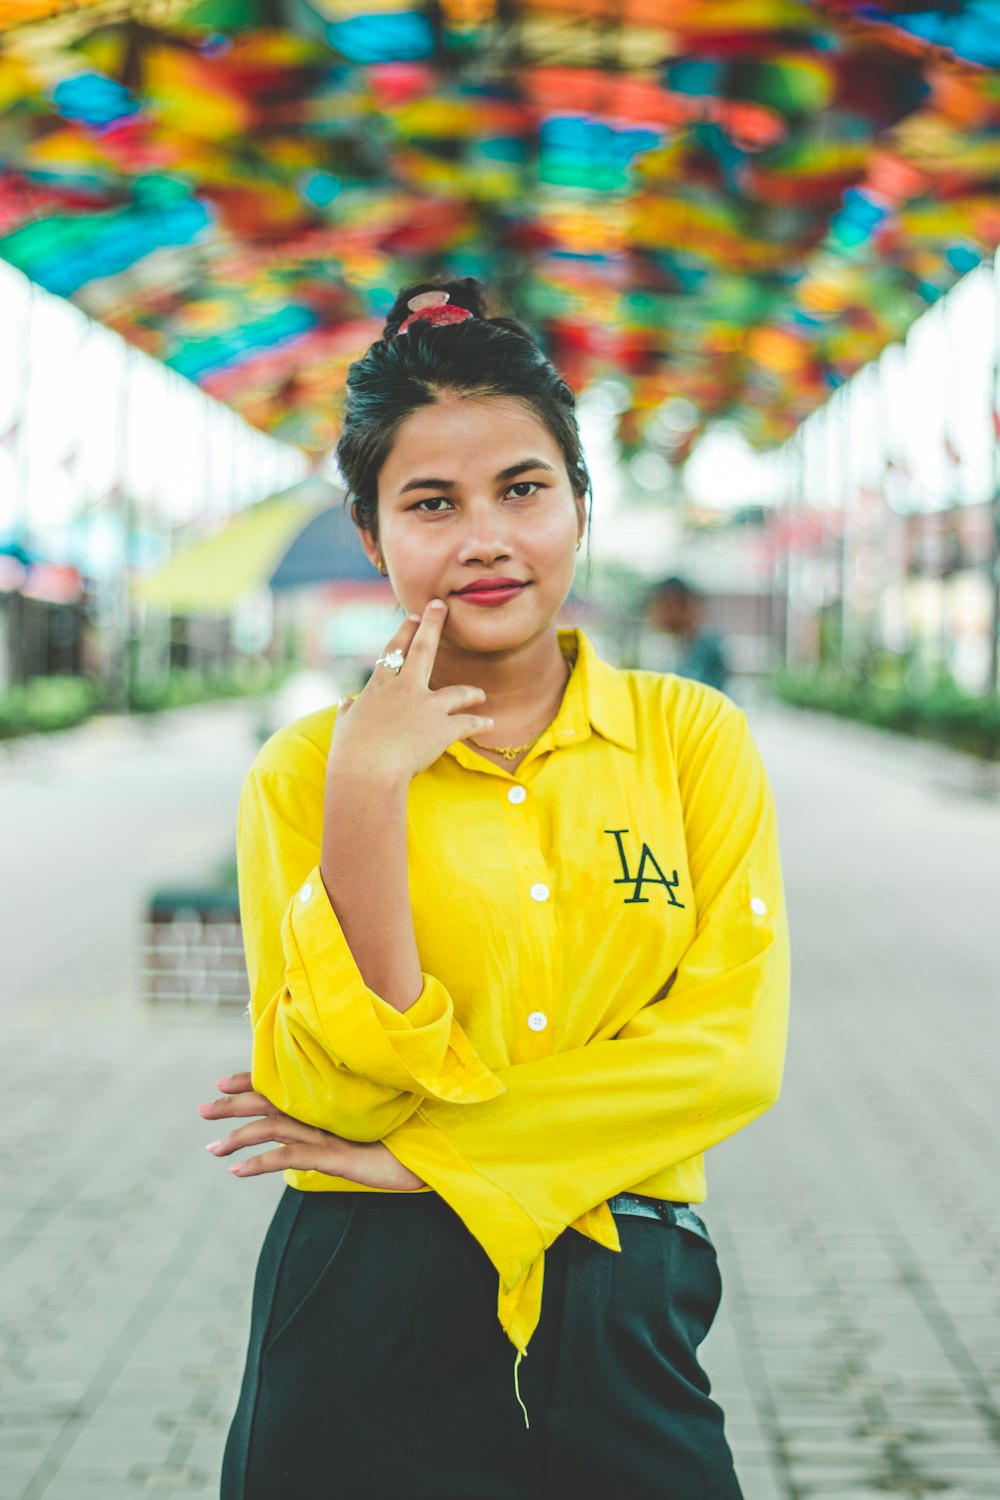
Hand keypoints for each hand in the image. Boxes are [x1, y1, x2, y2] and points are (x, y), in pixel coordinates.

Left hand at [199, 1073, 425, 1190]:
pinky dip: (261, 1161)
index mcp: (330, 1104)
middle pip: (271, 1102)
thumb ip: (342, 1129)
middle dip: (234, 1104)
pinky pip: (291, 1155)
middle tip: (202, 1109)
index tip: (222, 1083)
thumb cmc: (405, 1144)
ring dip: (238, 1135)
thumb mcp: (367, 1135)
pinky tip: (237, 1171)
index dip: (252, 1082)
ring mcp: (330, 1134)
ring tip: (211, 1148)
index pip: (283, 1087)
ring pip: (274, 1126)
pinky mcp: (336, 1156)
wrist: (433, 1155)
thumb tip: (316, 1139)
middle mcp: (326, 1113)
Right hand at [328, 599, 491, 783]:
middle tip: (441, 607)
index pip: (393, 652)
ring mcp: (427, 707)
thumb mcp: (343, 727)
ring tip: (480, 693)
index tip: (413, 617)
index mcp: (379, 686)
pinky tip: (488, 724)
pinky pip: (467, 723)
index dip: (405, 633)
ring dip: (470, 691)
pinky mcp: (443, 728)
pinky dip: (479, 723)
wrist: (367, 772)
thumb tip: (343, 703)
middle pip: (423, 650)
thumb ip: (346, 712)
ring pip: (456, 691)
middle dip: (433, 625)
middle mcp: (405, 689)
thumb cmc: (350, 753)